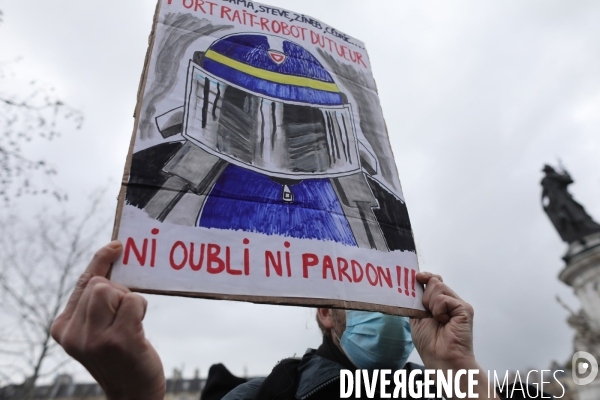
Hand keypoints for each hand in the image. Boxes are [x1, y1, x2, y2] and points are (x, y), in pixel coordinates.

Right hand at [51, 241, 164, 399]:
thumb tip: (111, 259)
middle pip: (100, 284)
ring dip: (130, 300)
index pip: (83, 283)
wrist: (132, 392)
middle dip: (119, 291)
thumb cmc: (120, 356)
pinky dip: (140, 307)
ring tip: (130, 323)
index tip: (115, 246)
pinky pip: (132, 301)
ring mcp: (94, 338)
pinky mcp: (118, 340)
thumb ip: (96, 302)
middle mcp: (73, 334)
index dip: (100, 261)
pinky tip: (138, 327)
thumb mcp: (97, 329)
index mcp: (63, 328)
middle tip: (126, 315)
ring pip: (113, 290)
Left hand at [410, 272, 474, 368]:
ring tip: (437, 320)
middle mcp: (451, 301)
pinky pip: (443, 299)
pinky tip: (444, 322)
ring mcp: (458, 304)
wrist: (441, 358)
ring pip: (438, 286)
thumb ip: (417, 299)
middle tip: (429, 315)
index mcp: (440, 302)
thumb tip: (416, 279)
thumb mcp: (417, 316)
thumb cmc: (430, 343)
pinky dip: (438, 311)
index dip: (425, 277)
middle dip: (425, 296)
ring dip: (430, 304)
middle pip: (434, 281)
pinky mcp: (465, 309)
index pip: (434, 280)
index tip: (417, 277)